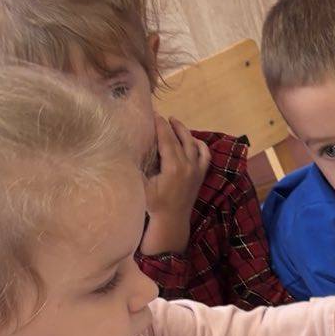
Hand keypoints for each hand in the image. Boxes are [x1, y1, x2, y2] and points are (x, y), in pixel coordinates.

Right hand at [141, 115, 209, 255]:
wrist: (173, 220)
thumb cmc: (155, 204)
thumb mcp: (142, 185)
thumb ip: (137, 167)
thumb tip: (128, 150)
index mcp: (174, 166)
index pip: (167, 139)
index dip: (160, 126)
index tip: (154, 115)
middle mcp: (188, 165)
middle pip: (180, 139)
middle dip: (171, 126)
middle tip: (163, 117)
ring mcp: (197, 170)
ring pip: (194, 144)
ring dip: (185, 132)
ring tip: (176, 122)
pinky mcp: (201, 175)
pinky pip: (205, 156)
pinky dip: (201, 146)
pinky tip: (194, 140)